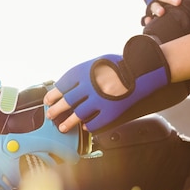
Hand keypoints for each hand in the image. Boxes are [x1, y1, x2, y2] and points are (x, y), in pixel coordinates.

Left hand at [44, 35, 169, 132]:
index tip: (48, 100)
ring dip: (68, 122)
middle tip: (51, 115)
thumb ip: (82, 74)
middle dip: (56, 110)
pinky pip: (94, 123)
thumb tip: (65, 87)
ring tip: (62, 127)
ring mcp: (100, 100)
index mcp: (84, 72)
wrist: (141, 71)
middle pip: (67, 101)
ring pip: (78, 115)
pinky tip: (84, 126)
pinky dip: (87, 126)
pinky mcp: (110, 112)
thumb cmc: (119, 65)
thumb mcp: (97, 63)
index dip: (53, 95)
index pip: (62, 86)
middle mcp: (90, 87)